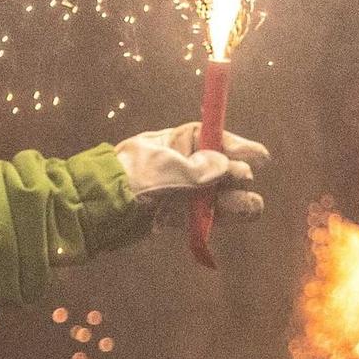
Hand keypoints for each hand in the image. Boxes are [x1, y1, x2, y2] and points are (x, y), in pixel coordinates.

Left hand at [114, 122, 268, 221]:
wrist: (99, 207)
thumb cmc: (130, 177)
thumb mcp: (163, 168)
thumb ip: (197, 170)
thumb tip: (227, 165)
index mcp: (181, 141)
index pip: (217, 139)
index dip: (238, 148)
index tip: (259, 159)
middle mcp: (187, 164)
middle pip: (226, 170)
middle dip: (237, 177)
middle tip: (239, 182)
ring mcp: (185, 191)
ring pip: (222, 195)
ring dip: (236, 201)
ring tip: (247, 207)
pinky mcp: (181, 214)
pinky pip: (208, 216)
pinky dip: (217, 219)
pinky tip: (225, 220)